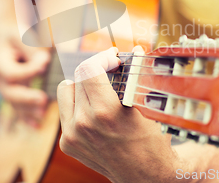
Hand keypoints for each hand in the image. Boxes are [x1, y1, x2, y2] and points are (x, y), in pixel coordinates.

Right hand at [0, 25, 49, 126]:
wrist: (3, 40)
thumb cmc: (16, 37)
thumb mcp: (21, 37)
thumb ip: (32, 50)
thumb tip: (44, 62)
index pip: (11, 73)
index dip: (28, 71)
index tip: (45, 64)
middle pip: (10, 93)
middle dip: (26, 98)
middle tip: (43, 99)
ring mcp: (5, 90)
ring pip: (14, 105)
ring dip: (28, 111)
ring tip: (42, 114)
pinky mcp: (13, 96)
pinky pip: (18, 110)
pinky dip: (27, 119)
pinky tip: (37, 126)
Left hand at [57, 46, 179, 181]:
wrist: (146, 175)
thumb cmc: (152, 138)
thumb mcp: (148, 106)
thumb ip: (137, 74)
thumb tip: (136, 49)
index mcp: (104, 111)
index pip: (89, 68)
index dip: (102, 57)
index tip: (114, 56)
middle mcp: (82, 124)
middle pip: (79, 76)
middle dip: (96, 69)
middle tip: (111, 69)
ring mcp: (72, 135)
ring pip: (66, 90)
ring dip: (82, 85)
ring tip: (100, 89)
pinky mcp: (67, 143)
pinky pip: (66, 110)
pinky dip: (79, 105)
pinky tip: (95, 111)